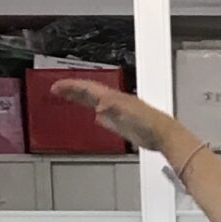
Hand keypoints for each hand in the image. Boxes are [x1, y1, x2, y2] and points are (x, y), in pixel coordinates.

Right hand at [51, 81, 170, 152]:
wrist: (164, 134)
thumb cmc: (150, 123)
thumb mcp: (128, 113)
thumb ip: (113, 108)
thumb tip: (98, 106)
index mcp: (113, 98)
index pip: (88, 88)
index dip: (71, 87)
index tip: (57, 87)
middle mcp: (114, 102)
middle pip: (89, 92)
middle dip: (72, 90)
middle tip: (56, 90)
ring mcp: (117, 111)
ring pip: (94, 100)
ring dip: (80, 98)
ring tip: (67, 96)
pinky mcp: (122, 122)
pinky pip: (103, 113)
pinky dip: (94, 110)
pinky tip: (94, 114)